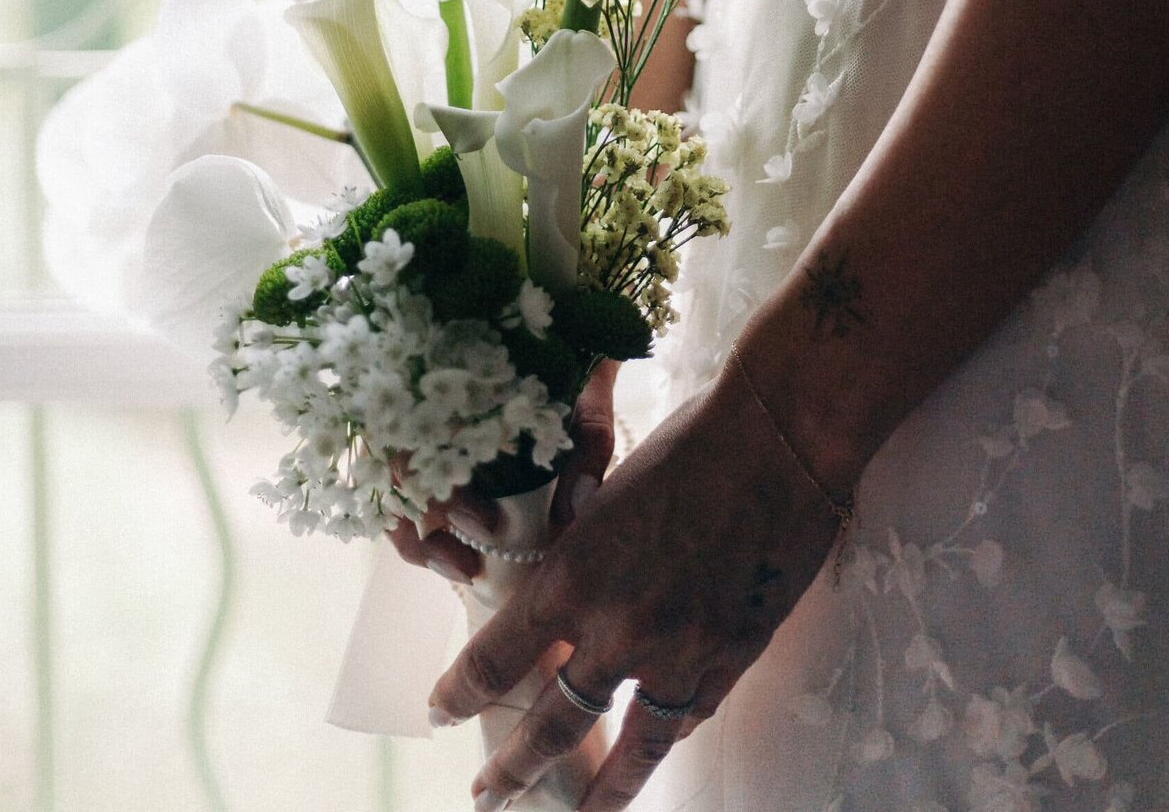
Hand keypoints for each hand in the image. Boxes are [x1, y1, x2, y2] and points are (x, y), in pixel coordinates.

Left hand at [429, 363, 841, 811]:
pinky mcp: (731, 658)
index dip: (460, 691)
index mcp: (570, 577)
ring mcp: (678, 653)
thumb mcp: (605, 494)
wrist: (776, 440)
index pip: (497, 657)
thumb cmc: (686, 444)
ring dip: (599, 795)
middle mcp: (616, 629)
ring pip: (629, 749)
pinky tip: (652, 755)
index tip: (439, 710)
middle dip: (514, 768)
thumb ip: (581, 553)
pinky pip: (688, 719)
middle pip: (553, 723)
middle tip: (487, 796)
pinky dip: (665, 738)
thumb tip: (566, 585)